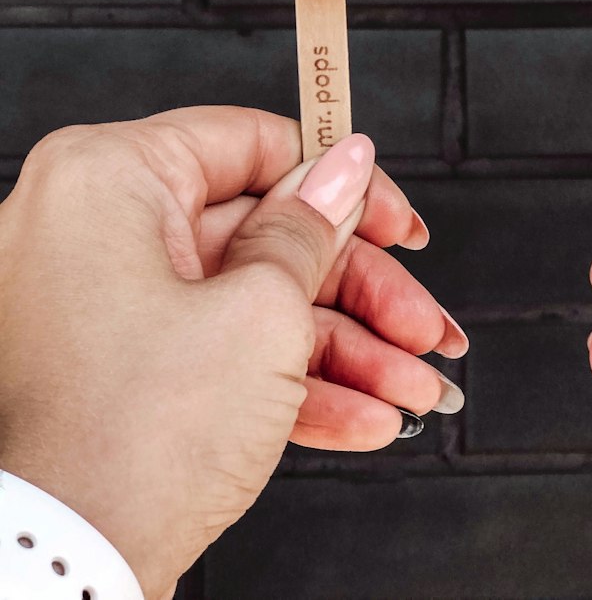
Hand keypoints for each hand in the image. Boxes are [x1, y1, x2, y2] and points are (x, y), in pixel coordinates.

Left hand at [0, 107, 466, 599]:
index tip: (396, 221)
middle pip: (262, 233)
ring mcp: (102, 302)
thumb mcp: (262, 312)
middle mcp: (95, 228)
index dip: (339, 182)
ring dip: (343, 348)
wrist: (62, 573)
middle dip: (360, 293)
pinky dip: (290, 381)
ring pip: (250, 300)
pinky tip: (365, 417)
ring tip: (414, 389)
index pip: (249, 143)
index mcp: (110, 178)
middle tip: (423, 325)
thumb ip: (311, 228)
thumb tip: (345, 166)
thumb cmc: (137, 437)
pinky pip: (217, 348)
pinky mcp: (116, 367)